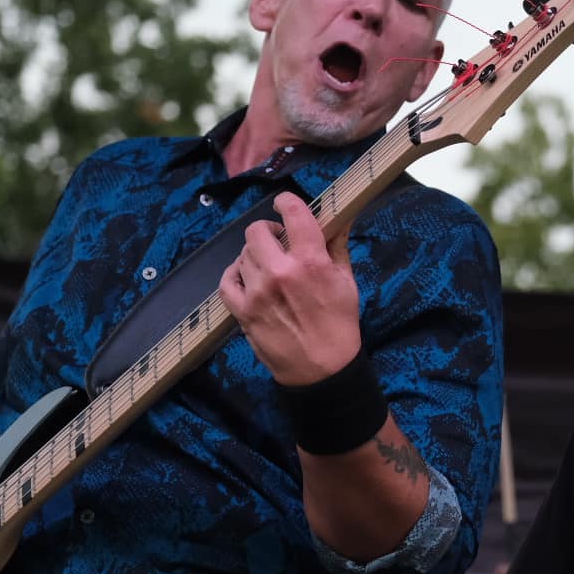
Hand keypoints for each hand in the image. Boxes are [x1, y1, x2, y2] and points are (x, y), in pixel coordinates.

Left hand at [218, 191, 363, 384]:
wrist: (322, 370)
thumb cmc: (339, 325)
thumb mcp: (346, 283)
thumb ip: (337, 246)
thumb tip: (341, 216)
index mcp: (310, 261)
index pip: (292, 213)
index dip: (286, 202)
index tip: (285, 205)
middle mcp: (280, 272)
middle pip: (257, 231)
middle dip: (268, 232)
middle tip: (278, 243)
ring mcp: (257, 292)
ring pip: (243, 255)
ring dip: (255, 256)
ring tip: (268, 267)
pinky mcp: (242, 311)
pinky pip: (226, 280)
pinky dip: (234, 274)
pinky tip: (247, 278)